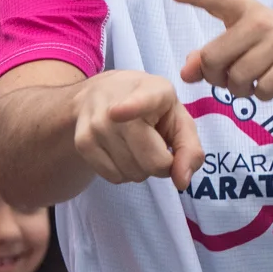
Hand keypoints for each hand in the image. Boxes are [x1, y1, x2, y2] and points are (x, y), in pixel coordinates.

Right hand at [71, 72, 203, 190]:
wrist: (105, 94)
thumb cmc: (153, 110)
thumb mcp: (179, 119)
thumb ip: (190, 150)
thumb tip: (182, 182)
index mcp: (149, 90)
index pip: (140, 101)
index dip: (130, 108)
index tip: (116, 113)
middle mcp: (116, 104)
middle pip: (150, 161)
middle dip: (161, 164)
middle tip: (156, 145)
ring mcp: (96, 124)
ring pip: (131, 173)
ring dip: (141, 169)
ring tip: (137, 145)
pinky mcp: (82, 142)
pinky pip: (113, 177)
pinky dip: (123, 173)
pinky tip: (122, 152)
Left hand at [172, 0, 272, 103]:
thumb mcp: (246, 47)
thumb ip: (213, 57)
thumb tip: (186, 73)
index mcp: (247, 11)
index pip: (217, 0)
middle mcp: (262, 21)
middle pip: (214, 57)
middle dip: (216, 77)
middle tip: (229, 80)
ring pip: (237, 77)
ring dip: (240, 90)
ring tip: (253, 84)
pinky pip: (262, 89)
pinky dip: (261, 96)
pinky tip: (270, 87)